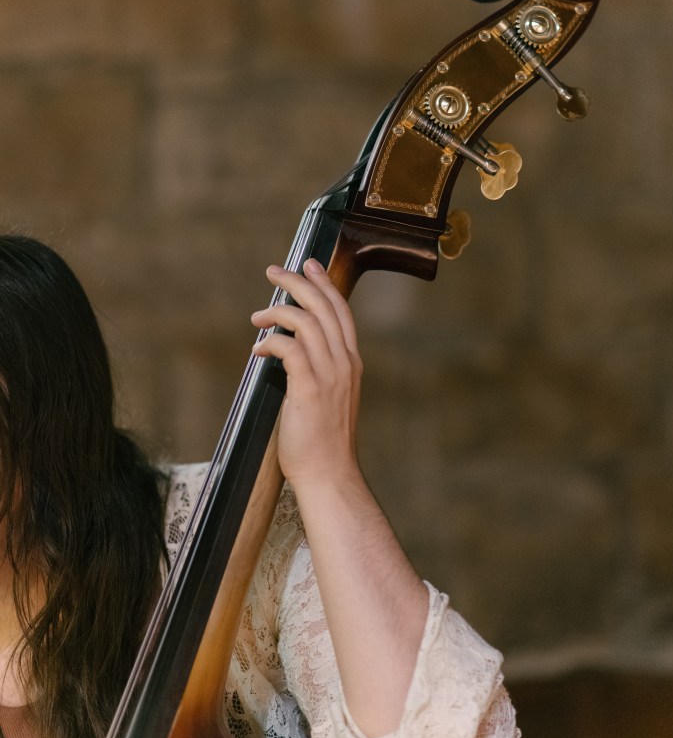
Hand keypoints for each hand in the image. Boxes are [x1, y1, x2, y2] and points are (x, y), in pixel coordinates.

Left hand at [250, 258, 362, 490]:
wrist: (329, 473)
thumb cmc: (322, 439)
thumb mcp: (328, 396)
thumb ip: (317, 370)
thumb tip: (291, 350)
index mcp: (351, 362)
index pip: (340, 311)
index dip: (324, 284)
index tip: (308, 264)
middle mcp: (344, 362)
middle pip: (324, 306)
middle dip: (298, 282)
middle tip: (274, 272)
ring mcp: (329, 375)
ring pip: (307, 321)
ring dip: (277, 311)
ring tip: (257, 316)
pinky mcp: (309, 388)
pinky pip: (289, 348)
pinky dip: (270, 341)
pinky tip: (257, 348)